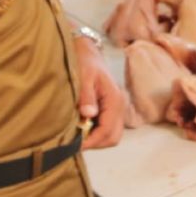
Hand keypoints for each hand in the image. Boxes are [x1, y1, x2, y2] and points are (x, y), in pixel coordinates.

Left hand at [75, 34, 123, 148]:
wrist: (88, 52)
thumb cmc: (85, 62)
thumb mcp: (83, 77)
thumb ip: (86, 96)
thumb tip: (88, 114)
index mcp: (114, 99)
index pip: (107, 130)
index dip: (92, 140)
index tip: (76, 145)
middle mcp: (119, 105)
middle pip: (113, 137)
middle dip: (95, 143)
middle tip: (76, 143)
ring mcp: (117, 108)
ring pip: (111, 135)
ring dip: (96, 139)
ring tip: (78, 136)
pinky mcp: (111, 109)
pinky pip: (107, 128)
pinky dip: (96, 133)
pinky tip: (83, 128)